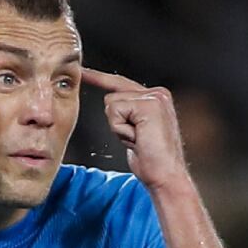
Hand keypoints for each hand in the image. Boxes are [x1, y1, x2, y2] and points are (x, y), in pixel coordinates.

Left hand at [81, 68, 188, 191]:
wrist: (165, 175)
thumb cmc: (151, 160)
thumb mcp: (137, 131)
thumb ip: (128, 114)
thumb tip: (111, 106)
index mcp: (156, 97)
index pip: (120, 84)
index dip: (99, 79)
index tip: (82, 72)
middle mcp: (158, 93)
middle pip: (112, 96)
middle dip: (116, 122)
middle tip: (138, 140)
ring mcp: (154, 97)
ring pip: (111, 104)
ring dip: (119, 127)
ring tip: (139, 140)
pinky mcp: (148, 105)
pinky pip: (115, 112)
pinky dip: (121, 130)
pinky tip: (138, 139)